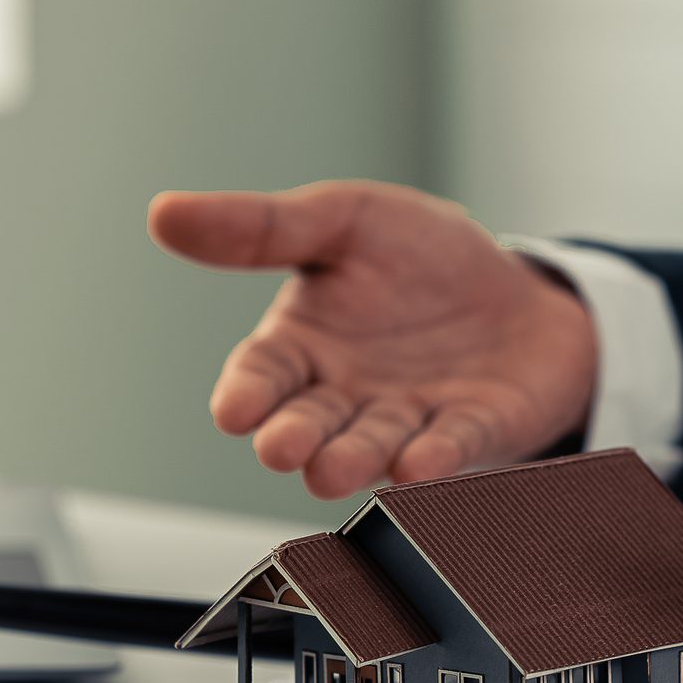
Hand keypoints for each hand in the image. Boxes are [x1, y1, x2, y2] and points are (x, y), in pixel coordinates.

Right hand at [148, 180, 597, 497]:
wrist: (520, 290)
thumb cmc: (419, 258)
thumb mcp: (343, 220)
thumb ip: (261, 227)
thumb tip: (162, 212)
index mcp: (304, 346)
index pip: (262, 374)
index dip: (248, 393)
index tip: (235, 410)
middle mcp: (346, 395)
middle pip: (310, 424)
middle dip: (294, 438)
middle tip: (281, 449)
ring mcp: (408, 419)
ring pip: (371, 446)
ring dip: (353, 459)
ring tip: (336, 469)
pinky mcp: (471, 431)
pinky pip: (450, 446)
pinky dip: (434, 456)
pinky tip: (419, 463)